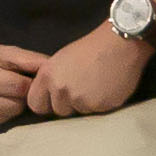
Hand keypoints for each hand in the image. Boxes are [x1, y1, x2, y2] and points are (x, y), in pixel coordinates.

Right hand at [0, 43, 55, 131]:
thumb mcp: (9, 52)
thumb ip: (32, 59)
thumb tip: (55, 68)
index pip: (20, 87)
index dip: (29, 82)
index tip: (26, 76)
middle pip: (17, 105)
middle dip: (22, 96)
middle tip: (15, 85)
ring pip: (12, 116)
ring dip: (15, 106)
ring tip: (7, 94)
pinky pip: (3, 123)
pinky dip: (5, 114)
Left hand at [28, 26, 150, 119]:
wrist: (119, 43)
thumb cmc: (91, 48)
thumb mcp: (61, 60)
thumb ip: (52, 80)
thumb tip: (48, 98)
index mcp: (48, 76)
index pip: (35, 104)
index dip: (46, 102)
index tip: (55, 98)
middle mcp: (61, 90)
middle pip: (59, 110)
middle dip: (69, 103)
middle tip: (82, 86)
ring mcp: (80, 100)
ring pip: (78, 112)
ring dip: (85, 104)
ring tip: (96, 85)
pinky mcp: (99, 106)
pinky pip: (96, 112)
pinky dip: (101, 104)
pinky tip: (106, 88)